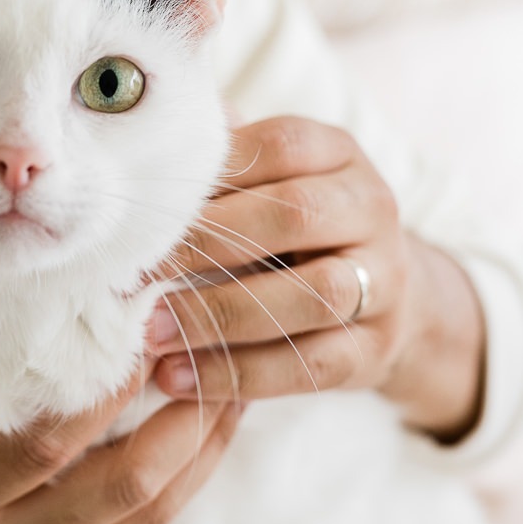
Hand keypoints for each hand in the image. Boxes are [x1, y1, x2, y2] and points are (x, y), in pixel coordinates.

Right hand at [0, 351, 239, 523]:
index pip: (45, 445)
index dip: (106, 387)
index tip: (138, 315)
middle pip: (128, 486)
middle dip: (188, 416)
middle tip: (218, 341)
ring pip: (148, 514)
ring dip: (202, 449)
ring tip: (235, 381)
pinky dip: (179, 481)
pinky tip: (201, 435)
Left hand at [147, 115, 484, 439]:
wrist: (383, 299)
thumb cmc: (293, 232)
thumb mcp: (268, 186)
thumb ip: (221, 168)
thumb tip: (140, 146)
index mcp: (338, 154)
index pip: (280, 147)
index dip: (211, 176)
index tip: (145, 212)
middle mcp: (372, 208)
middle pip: (296, 214)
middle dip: (208, 244)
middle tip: (138, 271)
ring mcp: (384, 280)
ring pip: (314, 294)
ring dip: (223, 314)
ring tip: (153, 331)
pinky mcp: (374, 348)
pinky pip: (311, 365)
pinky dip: (239, 374)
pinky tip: (179, 378)